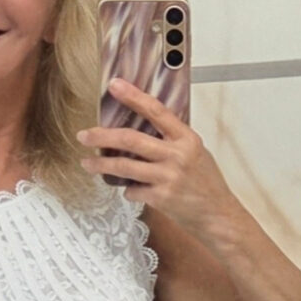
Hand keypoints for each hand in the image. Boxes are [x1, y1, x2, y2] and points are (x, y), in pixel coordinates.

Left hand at [77, 77, 239, 235]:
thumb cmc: (206, 184)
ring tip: (87, 163)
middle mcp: (176, 155)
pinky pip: (132, 190)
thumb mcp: (196, 152)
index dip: (133, 96)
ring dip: (101, 165)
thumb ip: (172, 141)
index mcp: (186, 139)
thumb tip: (144, 129)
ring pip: (124, 166)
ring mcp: (167, 177)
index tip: (114, 86)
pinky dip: (127, 190)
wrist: (217, 214)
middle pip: (130, 139)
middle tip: (84, 135)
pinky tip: (131, 191)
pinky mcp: (160, 198)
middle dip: (102, 136)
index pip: (155, 111)